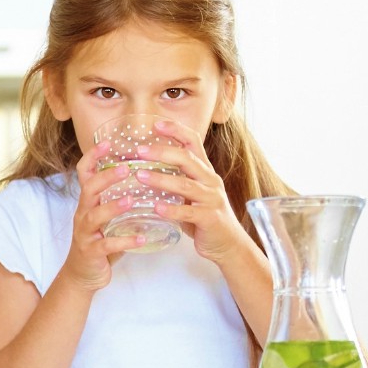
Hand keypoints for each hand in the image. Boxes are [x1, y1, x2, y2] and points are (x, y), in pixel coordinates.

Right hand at [62, 140, 149, 290]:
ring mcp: (85, 232)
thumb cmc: (99, 240)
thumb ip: (119, 198)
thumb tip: (148, 178)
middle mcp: (83, 213)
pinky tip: (141, 239)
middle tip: (126, 168)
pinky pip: (107, 245)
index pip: (84, 173)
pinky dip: (125, 241)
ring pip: (95, 215)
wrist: (82, 274)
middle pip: (89, 189)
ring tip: (132, 200)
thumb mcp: (105, 215)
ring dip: (113, 206)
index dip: (93, 156)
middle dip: (106, 177)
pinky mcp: (91, 251)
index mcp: (87, 202)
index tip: (108, 142)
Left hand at [134, 119, 254, 265]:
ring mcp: (212, 199)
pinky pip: (189, 213)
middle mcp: (210, 180)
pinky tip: (156, 208)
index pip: (193, 142)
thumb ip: (174, 178)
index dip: (176, 130)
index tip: (156, 123)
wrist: (228, 244)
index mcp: (204, 171)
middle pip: (187, 159)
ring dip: (161, 179)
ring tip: (139, 176)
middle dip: (162, 152)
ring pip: (186, 184)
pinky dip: (172, 209)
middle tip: (139, 150)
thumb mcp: (190, 193)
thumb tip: (142, 166)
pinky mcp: (210, 219)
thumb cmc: (204, 216)